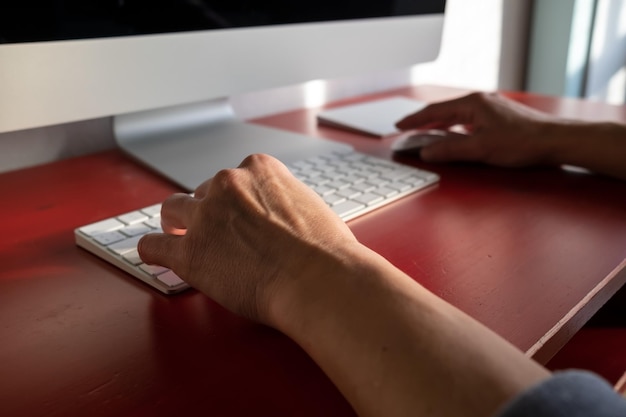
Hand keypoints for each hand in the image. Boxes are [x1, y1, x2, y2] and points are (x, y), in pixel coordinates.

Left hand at [137, 154, 358, 324]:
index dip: (234, 199)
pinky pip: (153, 246)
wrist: (319, 279)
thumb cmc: (325, 250)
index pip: (235, 177)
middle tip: (215, 232)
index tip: (235, 214)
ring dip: (178, 223)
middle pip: (203, 192)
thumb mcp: (310, 204)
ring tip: (179, 236)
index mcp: (259, 169)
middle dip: (208, 211)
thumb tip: (280, 215)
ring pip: (173, 210)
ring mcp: (205, 217)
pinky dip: (154, 250)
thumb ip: (284, 201)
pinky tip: (157, 255)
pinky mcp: (189, 252)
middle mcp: (228, 184)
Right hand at [396, 92, 555, 166]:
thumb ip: (450, 150)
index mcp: (472, 104)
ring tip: (424, 133)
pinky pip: (467, 120)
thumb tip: (426, 151)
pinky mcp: (498, 118)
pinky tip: (452, 135)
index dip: (414, 119)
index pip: (434, 111)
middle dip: (423, 121)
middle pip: (443, 110)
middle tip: (407, 129)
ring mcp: (490, 108)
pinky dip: (453, 128)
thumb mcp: (480, 149)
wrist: (555, 141)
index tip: (399, 126)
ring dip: (438, 125)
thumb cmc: (523, 142)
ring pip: (455, 115)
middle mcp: (480, 102)